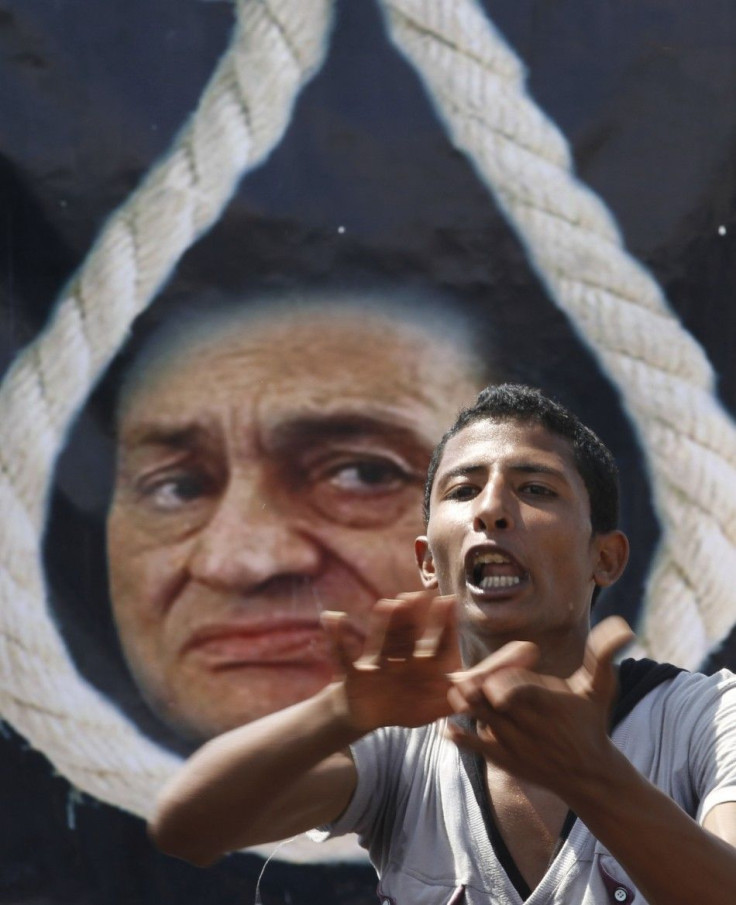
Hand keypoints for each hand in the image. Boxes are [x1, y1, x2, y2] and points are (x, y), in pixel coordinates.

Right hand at [321, 590, 460, 733]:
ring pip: (381, 641)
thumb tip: (474, 694)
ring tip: (386, 605)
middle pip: (408, 636)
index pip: (435, 644)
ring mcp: (377, 663)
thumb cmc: (402, 706)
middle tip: (419, 595)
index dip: (443, 626)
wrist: (367, 713)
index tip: (449, 602)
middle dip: (413, 618)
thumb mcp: (429, 708)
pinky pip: (344, 656)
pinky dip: (337, 638)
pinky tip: (332, 618)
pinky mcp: (355, 673)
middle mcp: (401, 658)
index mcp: (421, 665)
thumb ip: (449, 701)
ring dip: (383, 625)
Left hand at [446, 617, 633, 797]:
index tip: (496, 680)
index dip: (503, 683)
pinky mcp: (501, 758)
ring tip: (458, 690)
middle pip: (489, 700)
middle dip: (476, 687)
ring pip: (478, 718)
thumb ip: (604, 655)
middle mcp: (526, 724)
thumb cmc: (591, 723)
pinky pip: (473, 746)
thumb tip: (625, 626)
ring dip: (465, 704)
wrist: (588, 776)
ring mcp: (511, 742)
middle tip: (463, 676)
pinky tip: (448, 724)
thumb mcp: (601, 688)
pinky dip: (458, 735)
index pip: (517, 690)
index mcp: (546, 702)